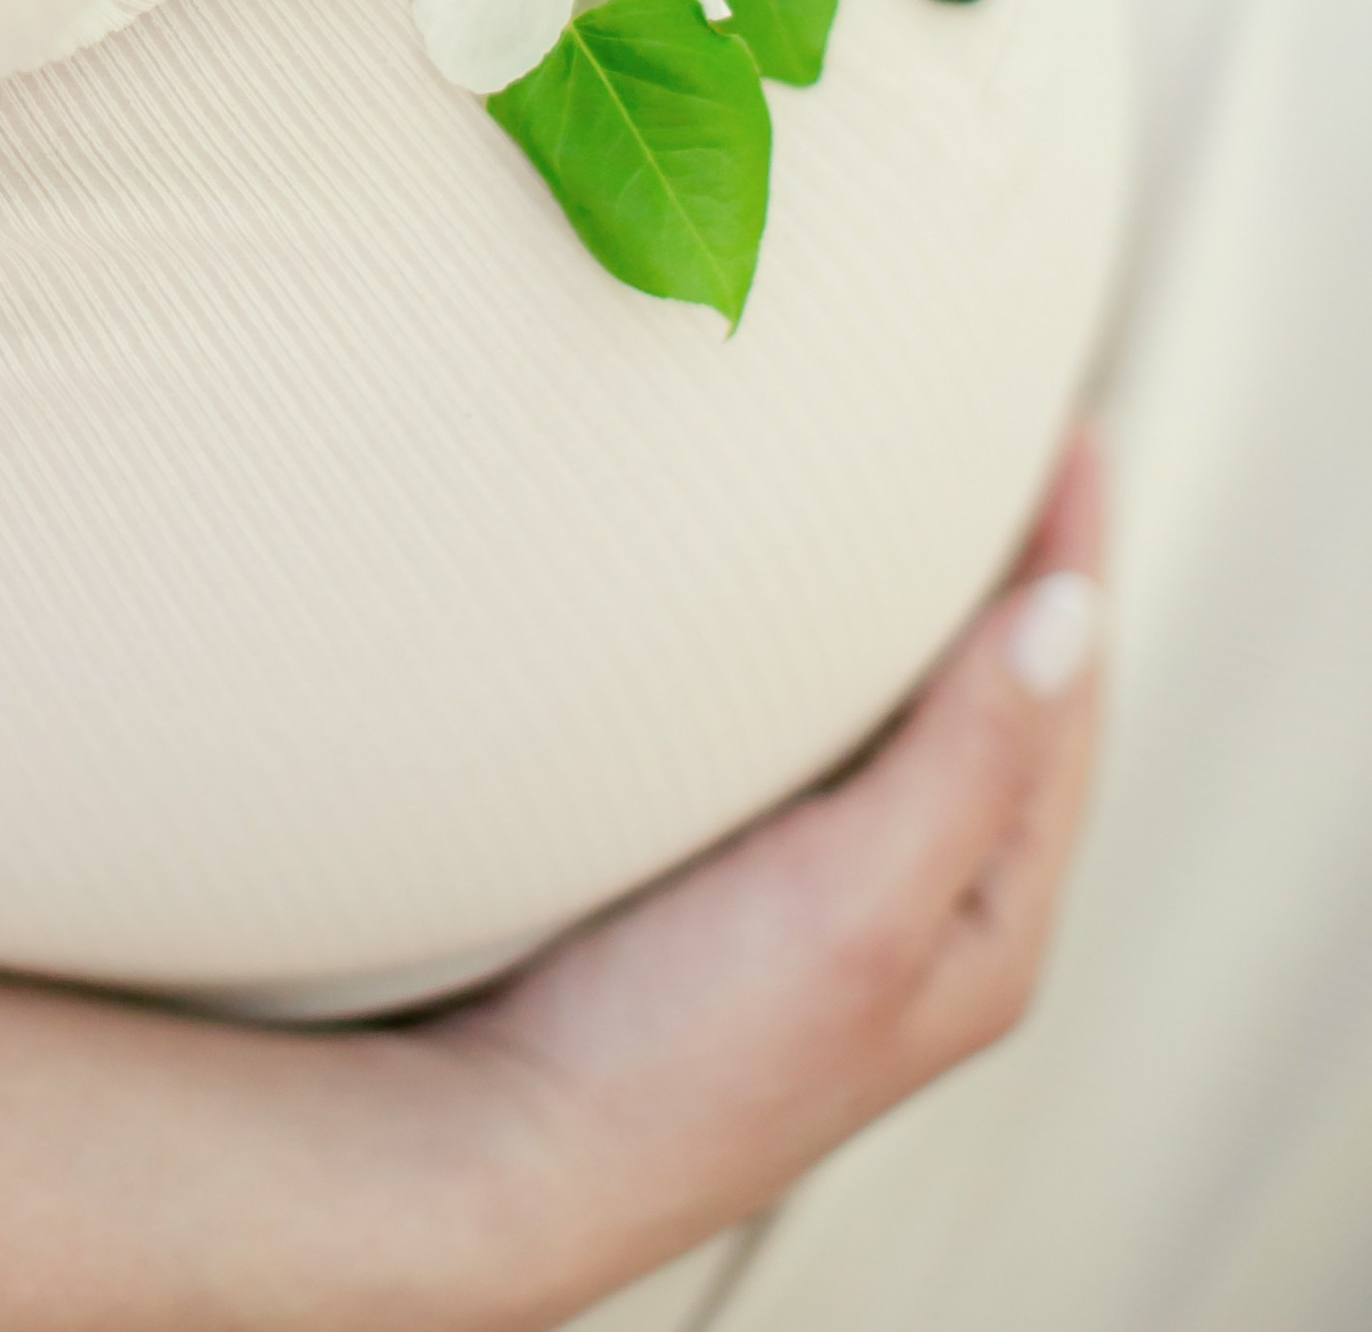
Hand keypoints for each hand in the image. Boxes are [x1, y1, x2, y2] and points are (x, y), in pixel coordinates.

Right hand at [423, 438, 1105, 1322]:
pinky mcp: (742, 884)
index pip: (1066, 703)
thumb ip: (969, 759)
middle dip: (1015, 574)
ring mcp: (830, 901)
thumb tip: (1069, 614)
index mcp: (987, 925)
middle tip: (1005, 441)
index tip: (1070, 432)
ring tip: (919, 499)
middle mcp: (925, 912)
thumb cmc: (682, 1055)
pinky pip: (833, 740)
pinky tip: (801, 612)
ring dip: (925, 611)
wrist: (505, 1147)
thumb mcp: (857, 899)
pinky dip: (843, 656)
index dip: (1074, 560)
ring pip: (919, 720)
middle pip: (1008, 705)